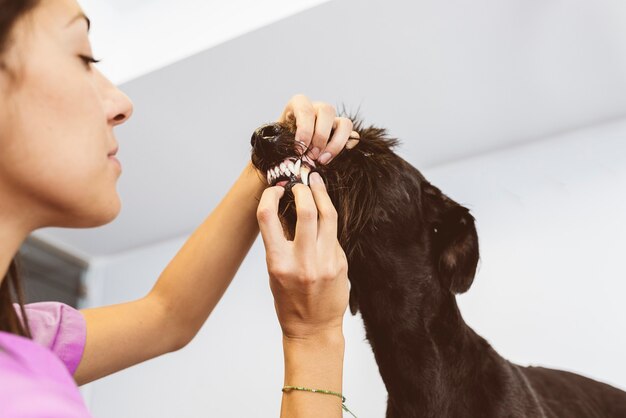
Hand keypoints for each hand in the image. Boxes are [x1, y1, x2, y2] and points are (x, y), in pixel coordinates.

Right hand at [257, 173, 348, 339]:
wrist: (314, 329)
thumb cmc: (289, 301)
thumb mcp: (275, 271)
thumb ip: (279, 240)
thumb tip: (284, 206)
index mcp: (278, 263)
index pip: (268, 216)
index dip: (270, 195)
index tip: (276, 189)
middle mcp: (303, 261)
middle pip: (306, 210)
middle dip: (303, 189)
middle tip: (301, 182)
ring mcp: (326, 262)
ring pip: (328, 215)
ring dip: (321, 194)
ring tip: (316, 183)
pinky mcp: (341, 263)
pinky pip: (334, 233)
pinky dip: (328, 220)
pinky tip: (324, 213)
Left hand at [278, 94, 358, 164]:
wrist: (283, 159)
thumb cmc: (275, 151)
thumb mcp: (271, 146)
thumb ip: (276, 148)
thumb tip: (286, 157)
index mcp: (296, 106)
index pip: (304, 105)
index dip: (304, 126)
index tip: (299, 148)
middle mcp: (316, 109)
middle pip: (327, 110)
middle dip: (320, 135)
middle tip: (312, 156)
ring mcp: (330, 121)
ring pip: (343, 122)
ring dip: (335, 143)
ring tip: (322, 160)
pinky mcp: (340, 133)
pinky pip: (351, 134)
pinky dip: (347, 145)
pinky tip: (334, 158)